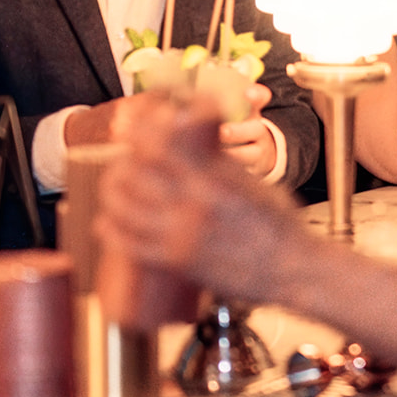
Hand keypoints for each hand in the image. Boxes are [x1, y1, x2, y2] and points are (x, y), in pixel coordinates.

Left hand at [98, 95, 301, 301]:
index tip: (128, 129)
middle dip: (120, 164)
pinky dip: (112, 231)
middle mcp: (194, 202)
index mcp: (213, 176)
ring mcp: (183, 233)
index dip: (136, 134)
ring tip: (111, 189)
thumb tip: (196, 148)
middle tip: (119, 162)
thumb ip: (221, 166)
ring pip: (126, 208)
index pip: (159, 145)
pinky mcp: (179, 261)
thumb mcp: (251, 180)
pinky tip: (104, 223)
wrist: (292, 267)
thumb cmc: (280, 224)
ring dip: (111, 194)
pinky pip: (133, 245)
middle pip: (136, 174)